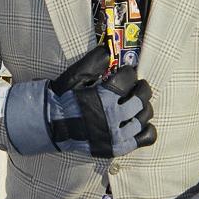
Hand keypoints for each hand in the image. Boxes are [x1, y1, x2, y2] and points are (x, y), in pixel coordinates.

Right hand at [5, 45, 155, 156]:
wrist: (52, 127)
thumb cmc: (63, 100)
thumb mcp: (74, 78)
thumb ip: (93, 63)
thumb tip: (109, 51)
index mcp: (102, 98)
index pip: (128, 79)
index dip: (129, 72)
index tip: (126, 72)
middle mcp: (112, 118)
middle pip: (141, 98)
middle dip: (141, 87)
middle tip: (137, 84)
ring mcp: (117, 135)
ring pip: (145, 117)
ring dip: (143, 106)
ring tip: (136, 103)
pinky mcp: (119, 147)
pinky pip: (146, 137)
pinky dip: (146, 128)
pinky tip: (137, 122)